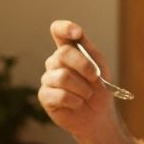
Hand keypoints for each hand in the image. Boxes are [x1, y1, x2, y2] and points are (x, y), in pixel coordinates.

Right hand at [38, 21, 115, 141]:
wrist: (99, 115)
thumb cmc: (99, 88)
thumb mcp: (99, 65)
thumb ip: (87, 49)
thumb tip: (77, 35)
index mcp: (68, 50)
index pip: (58, 30)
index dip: (65, 28)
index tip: (77, 33)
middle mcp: (55, 62)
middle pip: (63, 53)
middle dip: (85, 66)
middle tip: (95, 78)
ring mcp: (48, 79)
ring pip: (63, 76)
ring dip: (82, 88)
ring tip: (87, 95)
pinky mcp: (44, 96)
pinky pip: (59, 94)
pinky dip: (75, 101)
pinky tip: (77, 104)